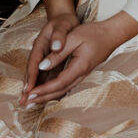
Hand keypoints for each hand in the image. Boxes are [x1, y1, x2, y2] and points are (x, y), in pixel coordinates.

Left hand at [19, 11, 137, 106]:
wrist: (111, 34)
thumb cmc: (93, 33)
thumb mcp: (73, 38)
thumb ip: (58, 53)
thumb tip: (42, 66)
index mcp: (79, 67)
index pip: (58, 83)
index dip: (43, 90)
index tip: (30, 94)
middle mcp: (81, 74)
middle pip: (59, 91)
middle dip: (42, 98)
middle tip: (26, 103)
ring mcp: (82, 74)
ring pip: (63, 90)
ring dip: (47, 96)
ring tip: (32, 101)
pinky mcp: (81, 72)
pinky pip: (66, 85)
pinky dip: (54, 90)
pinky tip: (46, 92)